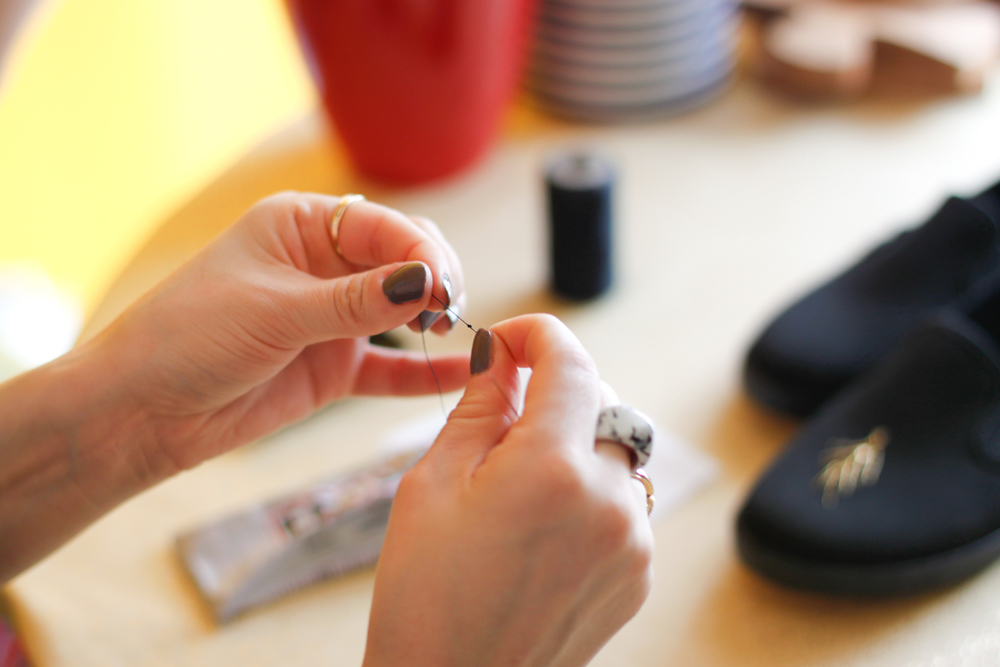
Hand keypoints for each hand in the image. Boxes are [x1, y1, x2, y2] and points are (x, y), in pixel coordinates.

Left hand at [0, 191, 471, 581]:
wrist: (140, 412)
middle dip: (433, 278)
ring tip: (449, 332)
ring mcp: (332, 318)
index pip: (383, 227)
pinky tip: (461, 372)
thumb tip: (424, 280)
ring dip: (434, 317)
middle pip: (404, 260)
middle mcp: (323, 266)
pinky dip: (425, 371)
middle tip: (444, 309)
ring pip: (405, 308)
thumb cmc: (186, 338)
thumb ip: (353, 301)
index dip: (420, 251)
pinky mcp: (334, 367)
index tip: (440, 285)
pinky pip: (392, 366)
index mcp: (301, 226)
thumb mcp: (274, 311)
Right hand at [364, 314, 653, 666]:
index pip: (570, 363)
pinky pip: (623, 501)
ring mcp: (631, 542)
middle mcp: (609, 501)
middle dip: (557, 391)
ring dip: (576, 441)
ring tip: (516, 481)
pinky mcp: (637, 573)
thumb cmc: (424, 595)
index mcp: (551, 469)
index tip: (509, 341)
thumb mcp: (432, 485)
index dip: (538, 336)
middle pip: (604, 400)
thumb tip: (501, 354)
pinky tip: (540, 524)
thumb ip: (480, 407)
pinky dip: (589, 490)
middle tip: (501, 414)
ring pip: (618, 451)